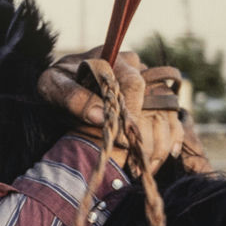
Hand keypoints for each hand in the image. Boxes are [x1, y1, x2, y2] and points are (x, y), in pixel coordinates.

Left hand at [37, 49, 185, 174]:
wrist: (64, 84)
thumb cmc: (59, 82)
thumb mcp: (53, 85)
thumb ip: (73, 97)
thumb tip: (100, 116)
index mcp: (114, 59)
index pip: (133, 84)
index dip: (131, 112)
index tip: (122, 138)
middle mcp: (136, 68)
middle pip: (155, 100)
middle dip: (146, 133)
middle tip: (135, 160)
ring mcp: (147, 83)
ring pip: (167, 111)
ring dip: (161, 141)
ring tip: (147, 167)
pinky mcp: (154, 99)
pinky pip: (171, 118)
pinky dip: (172, 138)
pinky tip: (164, 156)